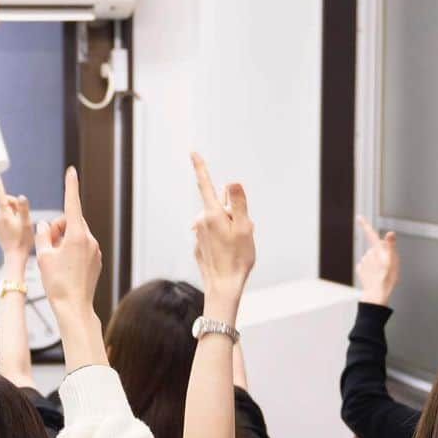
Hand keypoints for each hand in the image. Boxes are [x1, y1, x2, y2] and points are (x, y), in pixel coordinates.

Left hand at [0, 172, 32, 260]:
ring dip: (13, 212)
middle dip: (14, 204)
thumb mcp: (27, 223)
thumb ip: (23, 209)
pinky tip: (16, 229)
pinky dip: (10, 218)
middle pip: (5, 202)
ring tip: (21, 224)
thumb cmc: (23, 241)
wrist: (14, 256)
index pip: (1, 195)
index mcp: (4, 215)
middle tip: (23, 215)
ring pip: (4, 210)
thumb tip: (21, 196)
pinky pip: (3, 218)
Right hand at [36, 167, 100, 316]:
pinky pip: (82, 246)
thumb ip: (42, 234)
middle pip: (71, 221)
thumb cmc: (57, 283)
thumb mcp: (43, 256)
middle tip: (47, 244)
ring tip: (55, 259)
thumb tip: (45, 223)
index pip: (72, 204)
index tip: (71, 171)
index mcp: (76, 235)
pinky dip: (71, 249)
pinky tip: (65, 266)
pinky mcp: (96, 260)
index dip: (70, 186)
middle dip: (58, 227)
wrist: (74, 307)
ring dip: (63, 240)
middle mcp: (89, 239)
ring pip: (76, 234)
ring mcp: (95, 250)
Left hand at [190, 152, 254, 308]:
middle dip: (232, 212)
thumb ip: (238, 203)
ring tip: (236, 245)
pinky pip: (212, 234)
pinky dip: (221, 238)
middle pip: (219, 206)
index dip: (200, 166)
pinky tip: (227, 253)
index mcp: (212, 213)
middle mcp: (200, 220)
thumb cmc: (237, 258)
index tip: (192, 151)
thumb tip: (232, 181)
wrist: (223, 286)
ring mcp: (198, 233)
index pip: (206, 184)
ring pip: (217, 221)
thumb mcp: (245, 227)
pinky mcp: (198, 245)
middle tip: (243, 233)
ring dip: (228, 227)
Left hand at [355, 216, 399, 305]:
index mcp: (377, 250)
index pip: (371, 234)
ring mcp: (363, 262)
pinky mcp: (360, 269)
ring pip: (372, 258)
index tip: (359, 217)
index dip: (365, 225)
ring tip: (383, 272)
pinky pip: (366, 266)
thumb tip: (390, 233)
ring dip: (377, 263)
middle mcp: (368, 254)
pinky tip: (375, 275)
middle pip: (376, 248)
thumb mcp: (393, 261)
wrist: (377, 293)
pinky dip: (371, 269)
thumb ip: (391, 245)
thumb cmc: (387, 278)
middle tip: (388, 265)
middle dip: (382, 254)